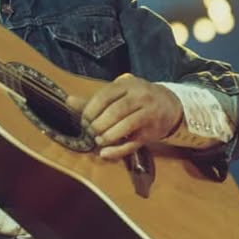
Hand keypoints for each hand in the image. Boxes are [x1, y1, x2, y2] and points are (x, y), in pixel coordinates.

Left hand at [67, 73, 182, 160]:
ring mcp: (148, 114)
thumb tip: (68, 101)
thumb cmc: (137, 98)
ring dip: (108, 136)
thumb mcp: (119, 94)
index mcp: (127, 85)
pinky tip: (105, 153)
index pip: (105, 96)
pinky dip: (118, 150)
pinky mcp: (153, 132)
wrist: (170, 104)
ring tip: (98, 141)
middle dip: (99, 124)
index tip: (83, 120)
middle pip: (116, 111)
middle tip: (90, 131)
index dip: (91, 109)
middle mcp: (140, 97)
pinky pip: (134, 143)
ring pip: (126, 125)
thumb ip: (95, 100)